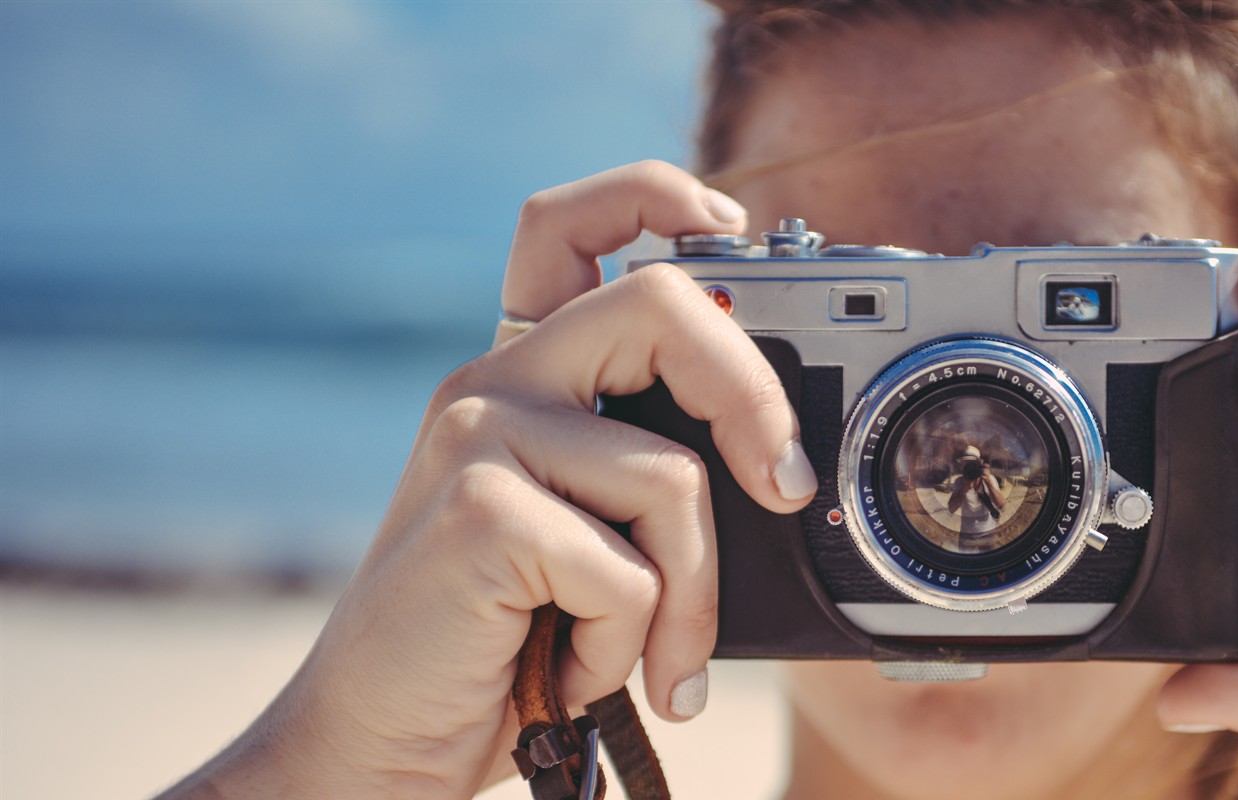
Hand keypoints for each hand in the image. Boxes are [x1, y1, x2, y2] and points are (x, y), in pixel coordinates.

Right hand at [161, 162, 816, 798]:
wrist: (381, 742)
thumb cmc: (504, 644)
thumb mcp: (587, 538)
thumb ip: (646, 473)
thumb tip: (783, 466)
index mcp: (519, 376)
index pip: (567, 226)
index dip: (651, 195)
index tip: (728, 225)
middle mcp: (492, 384)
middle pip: (660, 303)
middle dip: (754, 396)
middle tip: (788, 489)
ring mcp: (477, 438)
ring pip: (671, 477)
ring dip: (689, 599)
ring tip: (645, 656)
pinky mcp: (478, 510)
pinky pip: (629, 569)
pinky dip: (628, 644)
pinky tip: (573, 670)